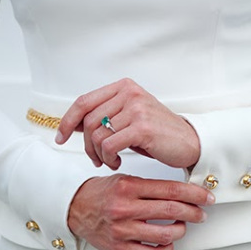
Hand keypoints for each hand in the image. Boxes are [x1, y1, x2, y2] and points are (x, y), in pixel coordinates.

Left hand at [56, 78, 200, 169]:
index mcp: (123, 87)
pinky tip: (118, 162)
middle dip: (86, 145)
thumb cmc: (158, 134)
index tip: (61, 137)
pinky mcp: (142, 127)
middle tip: (96, 159)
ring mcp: (136, 108)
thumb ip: (103, 117)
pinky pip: (109, 145)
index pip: (83, 101)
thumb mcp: (128, 119)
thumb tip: (72, 124)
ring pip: (97, 134)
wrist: (189, 142)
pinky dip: (108, 158)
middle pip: (88, 120)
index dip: (67, 121)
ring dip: (99, 154)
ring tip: (110, 161)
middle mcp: (129, 93)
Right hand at [68, 174, 213, 249]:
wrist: (74, 208)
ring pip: (166, 235)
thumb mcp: (124, 180)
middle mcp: (125, 208)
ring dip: (181, 231)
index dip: (194, 194)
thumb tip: (181, 192)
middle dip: (194, 212)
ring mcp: (122, 230)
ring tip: (182, 227)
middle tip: (201, 213)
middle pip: (172, 211)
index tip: (206, 196)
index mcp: (128, 187)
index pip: (171, 189)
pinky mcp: (119, 248)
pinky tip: (168, 243)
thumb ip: (150, 186)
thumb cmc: (101, 193)